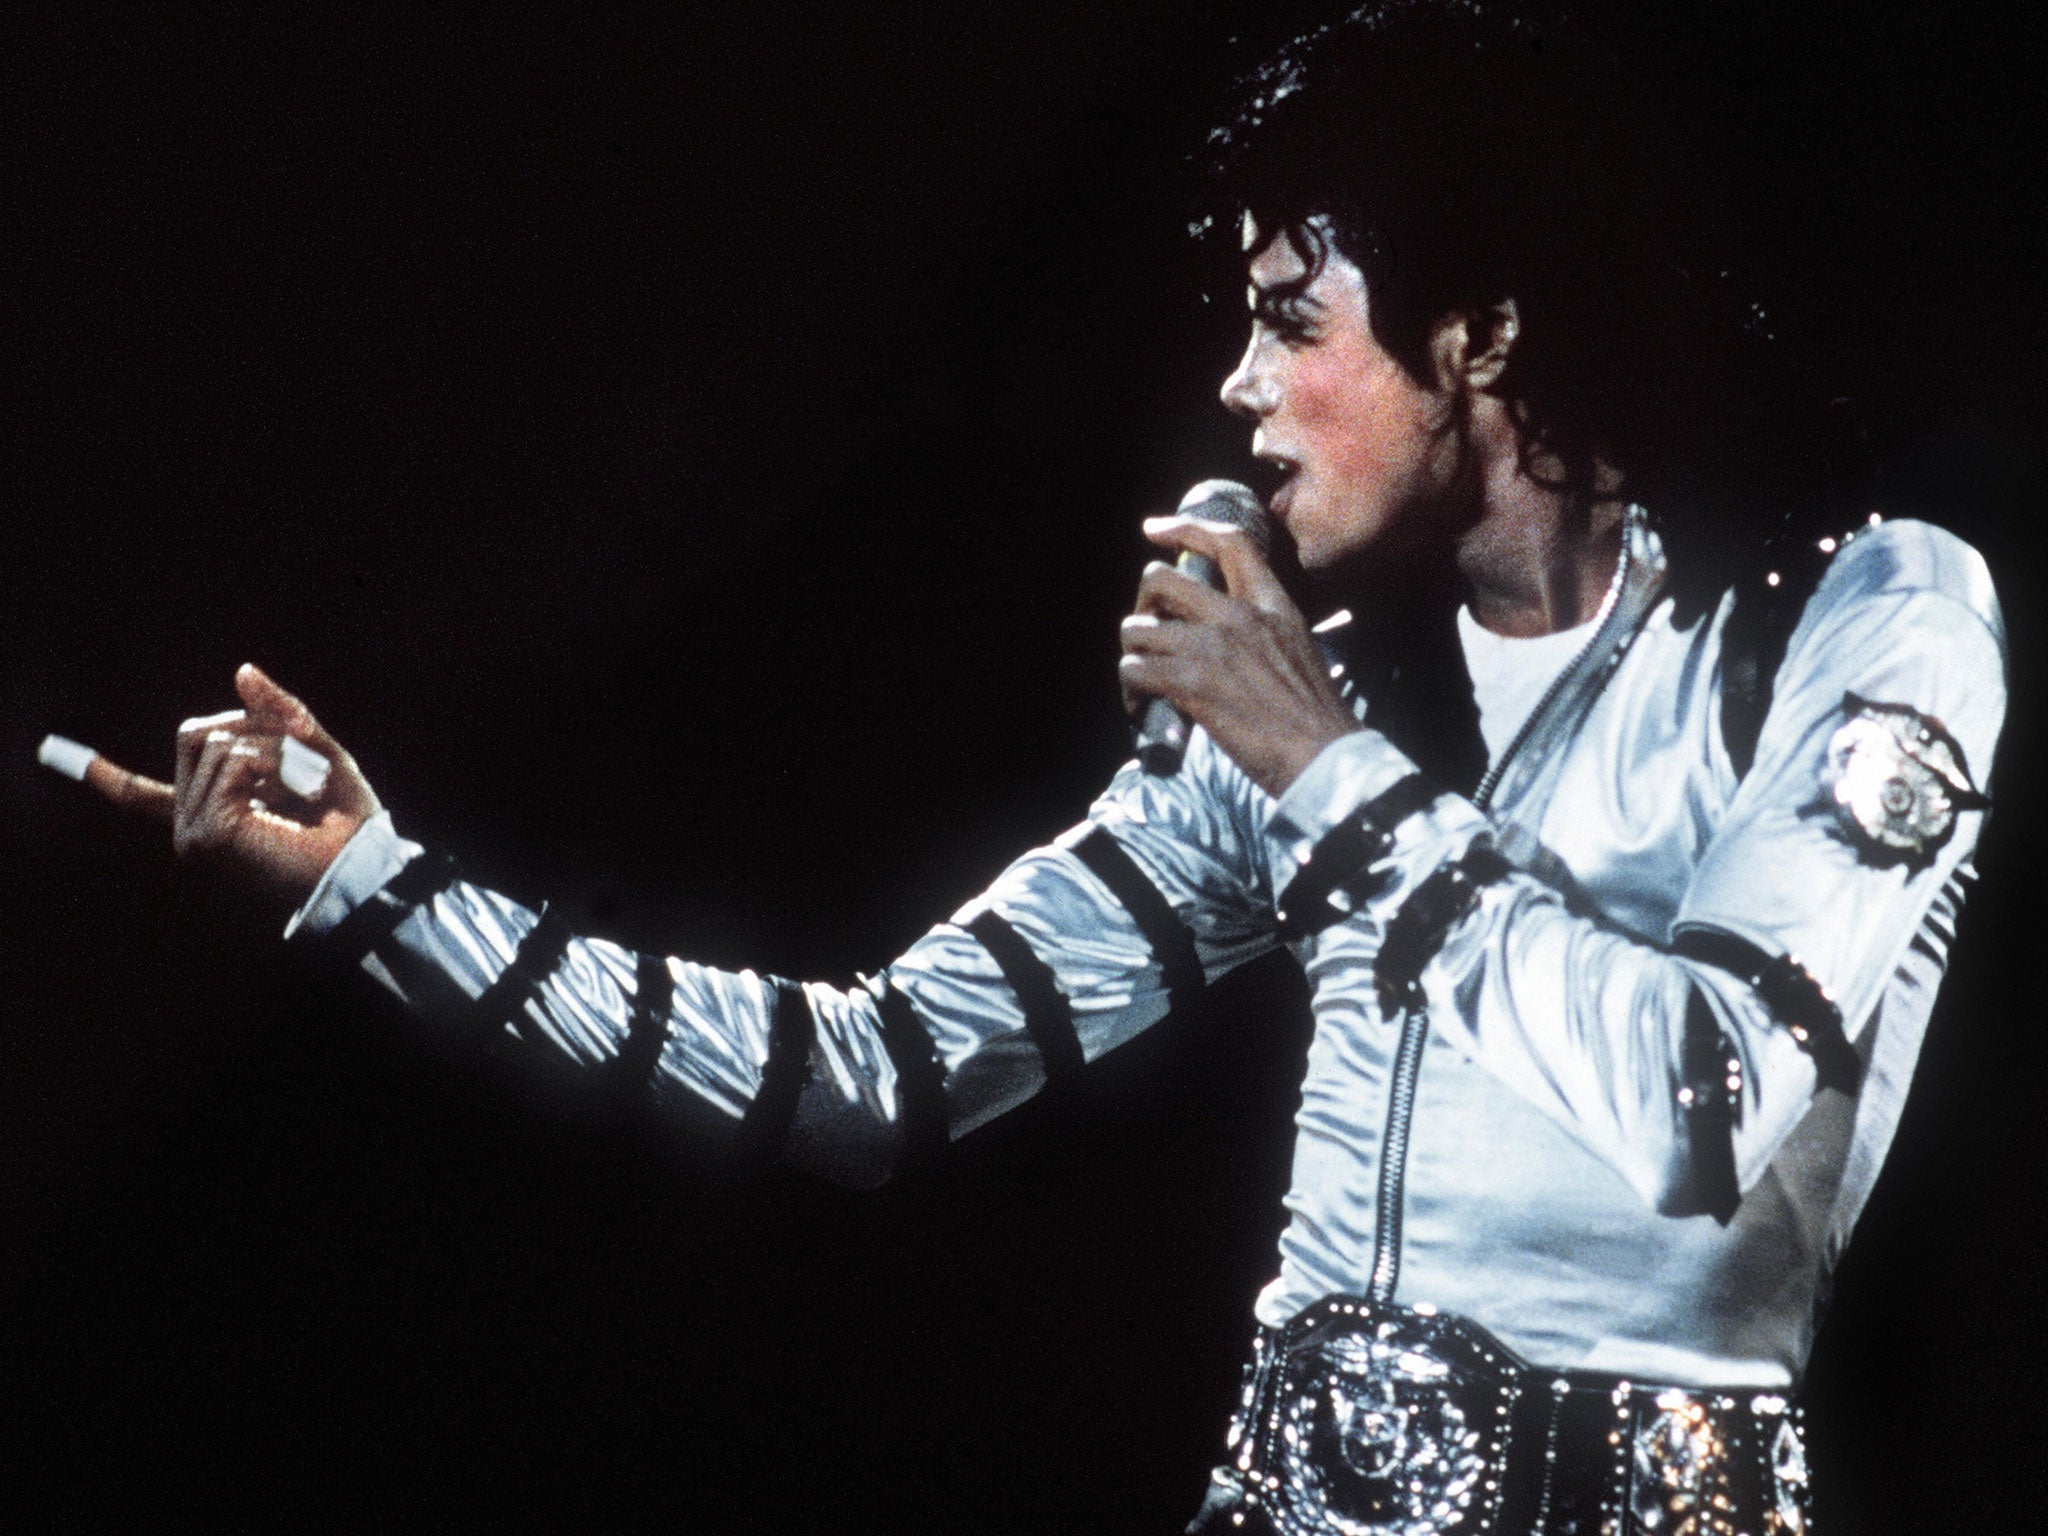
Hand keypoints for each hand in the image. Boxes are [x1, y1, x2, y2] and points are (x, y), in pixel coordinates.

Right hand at [82, 664, 380, 901]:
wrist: (367, 864)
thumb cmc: (348, 818)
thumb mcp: (316, 752)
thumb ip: (279, 712)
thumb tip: (241, 669)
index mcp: (209, 813)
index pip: (142, 796)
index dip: (108, 779)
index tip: (62, 757)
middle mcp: (190, 826)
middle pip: (199, 734)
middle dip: (259, 728)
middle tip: (305, 762)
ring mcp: (194, 833)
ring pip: (218, 741)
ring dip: (275, 747)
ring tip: (306, 787)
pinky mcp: (209, 835)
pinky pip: (233, 760)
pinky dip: (273, 761)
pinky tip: (294, 793)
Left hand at [1119, 515, 1361, 796]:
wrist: (1323, 754)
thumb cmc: (1314, 712)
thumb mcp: (1299, 646)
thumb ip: (1265, 627)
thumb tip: (1228, 629)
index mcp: (1271, 603)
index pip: (1228, 541)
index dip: (1183, 528)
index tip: (1154, 530)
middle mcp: (1238, 615)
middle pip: (1160, 578)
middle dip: (1143, 603)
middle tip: (1148, 631)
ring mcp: (1212, 647)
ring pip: (1137, 628)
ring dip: (1133, 654)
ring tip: (1143, 679)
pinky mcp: (1192, 683)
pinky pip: (1135, 669)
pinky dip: (1131, 689)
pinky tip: (1141, 704)